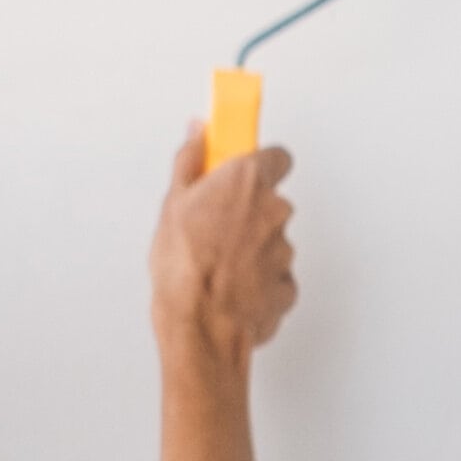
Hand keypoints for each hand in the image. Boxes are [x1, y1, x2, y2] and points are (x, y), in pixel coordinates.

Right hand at [150, 123, 297, 365]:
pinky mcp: (287, 287)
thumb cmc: (184, 269)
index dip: (259, 163)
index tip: (241, 167)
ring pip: (273, 241)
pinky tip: (231, 288)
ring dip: (252, 249)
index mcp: (248, 181)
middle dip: (249, 211)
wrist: (200, 327)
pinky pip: (275, 278)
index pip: (275, 156)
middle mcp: (274, 211)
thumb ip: (192, 160)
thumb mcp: (173, 202)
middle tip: (217, 225)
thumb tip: (198, 134)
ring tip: (218, 264)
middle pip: (271, 201)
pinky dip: (258, 282)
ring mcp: (284, 251)